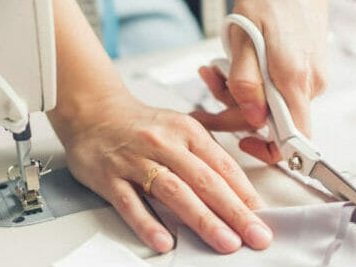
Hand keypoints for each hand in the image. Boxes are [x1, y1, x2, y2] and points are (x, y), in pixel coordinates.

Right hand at [50, 93, 272, 253]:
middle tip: (255, 235)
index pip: (223, 166)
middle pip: (205, 181)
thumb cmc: (143, 127)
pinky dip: (148, 223)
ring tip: (224, 241)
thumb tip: (240, 193)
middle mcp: (164, 144)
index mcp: (188, 131)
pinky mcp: (109, 177)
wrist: (93, 113)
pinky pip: (130, 203)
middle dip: (234, 211)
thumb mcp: (182, 130)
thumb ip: (208, 157)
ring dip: (203, 220)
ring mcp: (136, 161)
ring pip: (174, 192)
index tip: (263, 216)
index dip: (246, 193)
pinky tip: (164, 241)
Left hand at [191, 0, 329, 163]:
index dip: (268, 151)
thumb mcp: (244, 35)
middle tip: (205, 85)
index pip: (293, 140)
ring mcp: (310, 77)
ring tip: (213, 66)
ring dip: (239, 92)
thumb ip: (246, 81)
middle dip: (233, 109)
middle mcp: (309, 83)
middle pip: (273, 121)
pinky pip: (277, 87)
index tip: (241, 141)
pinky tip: (234, 61)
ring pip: (271, 103)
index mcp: (295, 79)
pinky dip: (253, 81)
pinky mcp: (305, 69)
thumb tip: (251, 120)